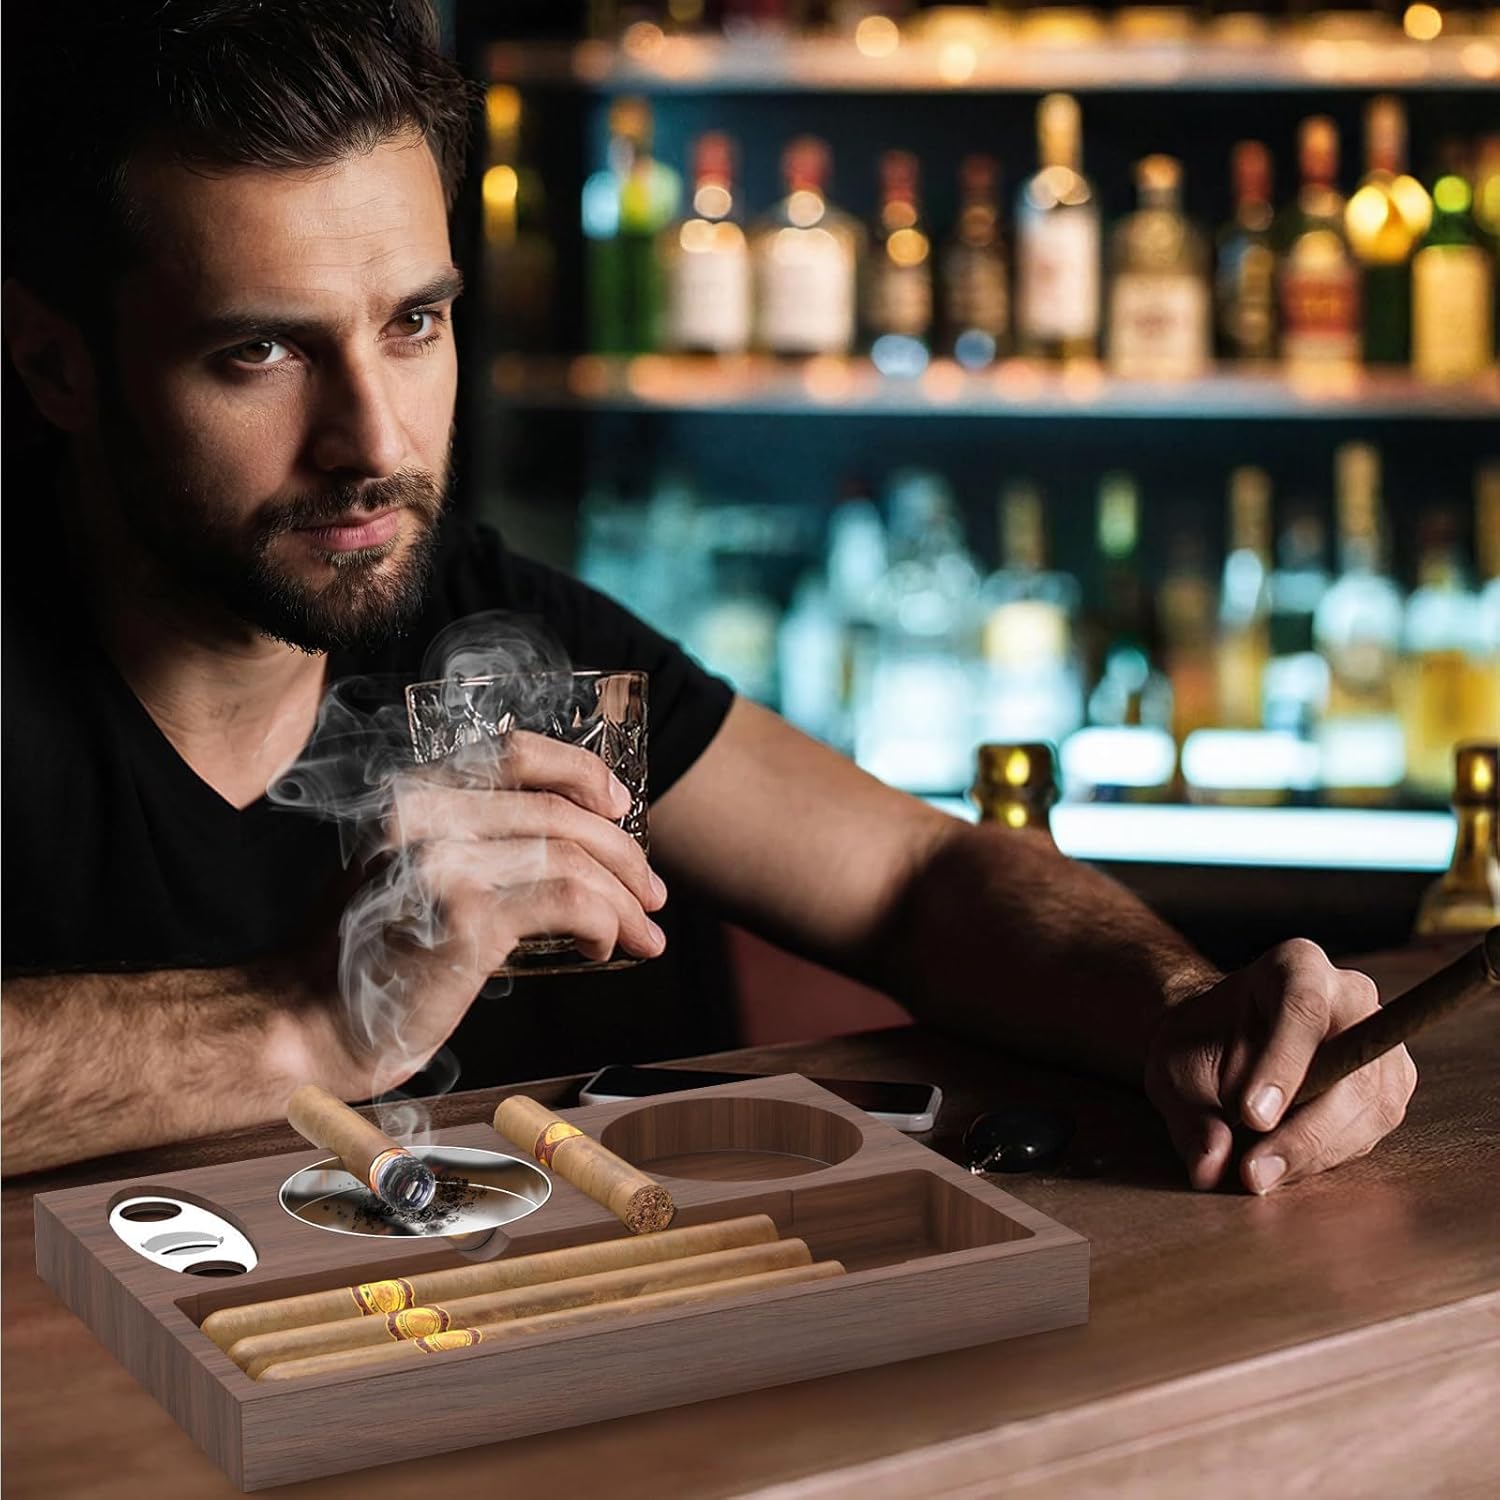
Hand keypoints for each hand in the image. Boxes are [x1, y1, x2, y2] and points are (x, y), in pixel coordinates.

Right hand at [310, 731, 666, 1095]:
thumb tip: (577, 848)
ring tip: (645, 933)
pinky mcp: (463, 916)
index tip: (620, 807)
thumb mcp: (412, 874)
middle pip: (559, 812)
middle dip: (624, 853)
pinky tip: (604, 948)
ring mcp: (442, 862)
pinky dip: (604, 923)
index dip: (580, 770)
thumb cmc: (370, 957)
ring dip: (625, 898)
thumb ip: (472, 844)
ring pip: (572, 859)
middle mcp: (424, 814)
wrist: (307, 1022)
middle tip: (654, 894)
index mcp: (414, 794)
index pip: (515, 750)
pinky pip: (568, 903)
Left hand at [1144, 938, 1416, 1193]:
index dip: (1282, 1066)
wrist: (1227, 1044)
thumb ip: (1191, 1113)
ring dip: (1313, 1152)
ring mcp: (1381, 1043)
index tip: (1253, 1117)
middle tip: (1253, 1173)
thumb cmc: (1202, 1044)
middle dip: (1302, 1130)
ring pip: (1368, 1106)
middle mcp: (1352, 996)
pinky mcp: (1391, 1087)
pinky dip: (1326, 1157)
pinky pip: (1371, 1129)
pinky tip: (1283, 1165)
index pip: (1301, 1009)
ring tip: (1259, 1176)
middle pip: (1349, 1066)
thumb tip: (1210, 1166)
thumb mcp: (1176, 1069)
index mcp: (1297, 965)